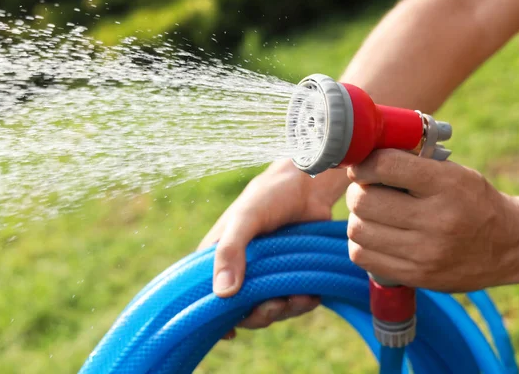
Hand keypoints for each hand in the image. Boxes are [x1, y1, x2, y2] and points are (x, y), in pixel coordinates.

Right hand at [198, 159, 347, 335]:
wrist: (306, 186)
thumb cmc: (267, 197)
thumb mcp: (245, 218)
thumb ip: (231, 251)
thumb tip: (222, 293)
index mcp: (217, 259)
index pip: (207, 297)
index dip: (216, 318)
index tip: (232, 330)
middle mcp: (238, 271)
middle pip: (241, 311)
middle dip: (260, 315)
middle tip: (276, 305)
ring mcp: (265, 276)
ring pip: (269, 310)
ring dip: (285, 311)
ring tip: (300, 297)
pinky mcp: (289, 276)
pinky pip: (292, 303)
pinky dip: (302, 305)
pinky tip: (311, 295)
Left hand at [346, 149, 518, 291]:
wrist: (508, 246)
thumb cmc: (470, 200)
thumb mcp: (451, 172)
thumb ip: (409, 163)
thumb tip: (360, 158)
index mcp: (447, 185)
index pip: (386, 166)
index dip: (363, 164)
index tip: (360, 167)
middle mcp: (437, 220)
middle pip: (364, 201)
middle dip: (357, 192)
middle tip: (365, 191)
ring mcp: (425, 253)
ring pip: (358, 230)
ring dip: (357, 219)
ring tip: (372, 215)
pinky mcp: (416, 275)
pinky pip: (362, 256)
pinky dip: (361, 243)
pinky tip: (375, 236)